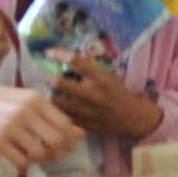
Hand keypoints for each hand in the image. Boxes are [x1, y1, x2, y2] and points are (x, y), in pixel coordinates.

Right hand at [0, 82, 82, 171]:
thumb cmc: (5, 102)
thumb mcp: (29, 101)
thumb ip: (53, 115)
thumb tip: (80, 134)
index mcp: (35, 99)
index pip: (64, 124)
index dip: (69, 139)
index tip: (66, 145)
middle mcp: (24, 112)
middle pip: (55, 140)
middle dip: (58, 152)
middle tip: (53, 154)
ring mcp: (10, 127)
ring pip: (39, 153)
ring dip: (41, 159)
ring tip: (35, 155)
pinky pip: (21, 161)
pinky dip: (26, 164)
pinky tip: (22, 158)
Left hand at [50, 52, 164, 143]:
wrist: (132, 118)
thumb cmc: (118, 93)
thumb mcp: (109, 77)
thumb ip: (91, 70)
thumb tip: (67, 58)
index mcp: (102, 80)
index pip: (78, 63)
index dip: (60, 55)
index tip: (49, 52)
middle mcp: (94, 95)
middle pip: (63, 84)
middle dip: (51, 78)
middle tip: (45, 75)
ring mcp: (88, 112)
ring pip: (59, 103)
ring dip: (50, 96)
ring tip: (46, 92)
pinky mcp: (84, 125)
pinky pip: (63, 117)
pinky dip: (56, 111)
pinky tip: (53, 107)